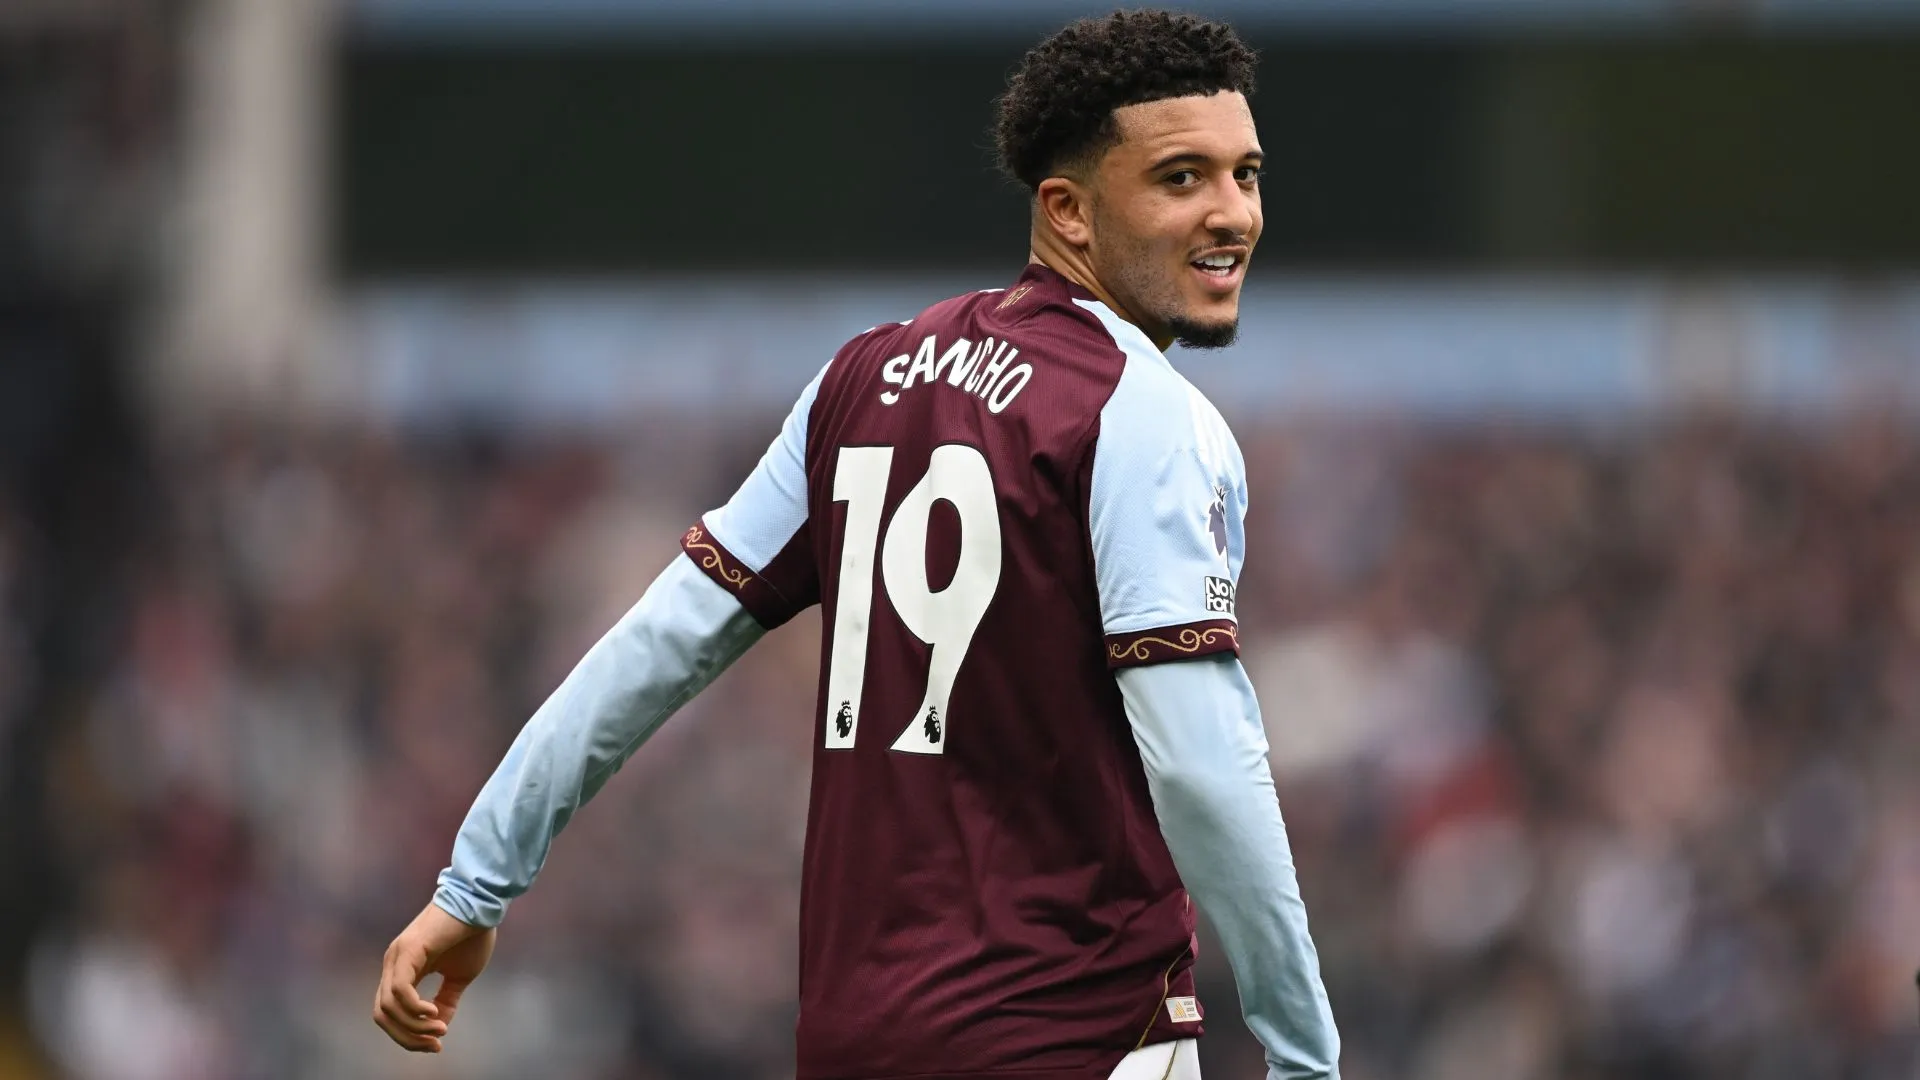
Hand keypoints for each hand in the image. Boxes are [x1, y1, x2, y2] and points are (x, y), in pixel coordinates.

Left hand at [373, 902, 497, 1052]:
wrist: (481, 903)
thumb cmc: (472, 934)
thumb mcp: (460, 976)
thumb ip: (447, 999)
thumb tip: (440, 1026)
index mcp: (402, 970)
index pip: (390, 1013)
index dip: (408, 1035)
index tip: (436, 1044)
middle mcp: (392, 964)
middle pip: (382, 1016)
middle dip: (407, 1037)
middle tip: (435, 1043)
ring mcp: (397, 957)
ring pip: (388, 1007)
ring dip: (414, 1026)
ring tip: (439, 1027)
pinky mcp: (408, 951)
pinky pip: (399, 991)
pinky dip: (413, 1008)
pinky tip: (433, 1011)